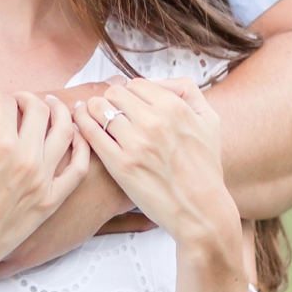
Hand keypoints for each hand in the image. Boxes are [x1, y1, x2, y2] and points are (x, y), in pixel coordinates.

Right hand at [0, 79, 122, 261]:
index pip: (6, 102)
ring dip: (59, 111)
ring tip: (51, 107)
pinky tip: (74, 136)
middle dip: (28, 99)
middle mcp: (26, 159)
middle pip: (39, 110)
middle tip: (19, 102)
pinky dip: (81, 146)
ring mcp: (43, 180)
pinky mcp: (51, 200)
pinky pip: (78, 167)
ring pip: (66, 131)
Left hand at [74, 77, 240, 255]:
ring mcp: (136, 144)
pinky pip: (91, 133)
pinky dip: (82, 123)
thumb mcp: (209, 120)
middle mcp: (154, 122)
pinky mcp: (120, 165)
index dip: (130, 93)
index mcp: (174, 108)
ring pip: (99, 109)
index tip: (128, 104)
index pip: (136, 84)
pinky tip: (82, 123)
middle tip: (111, 111)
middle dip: (111, 100)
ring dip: (94, 110)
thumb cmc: (205, 167)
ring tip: (94, 117)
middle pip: (114, 93)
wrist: (200, 210)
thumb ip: (187, 91)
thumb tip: (158, 81)